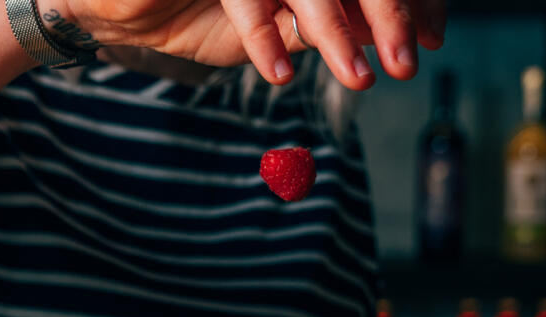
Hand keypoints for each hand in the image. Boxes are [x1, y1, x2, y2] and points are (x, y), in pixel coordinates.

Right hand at [58, 0, 444, 88]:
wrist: (113, 5)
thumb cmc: (193, 10)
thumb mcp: (275, 26)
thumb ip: (327, 24)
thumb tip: (396, 36)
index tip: (432, 40)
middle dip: (390, 12)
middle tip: (409, 64)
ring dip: (337, 32)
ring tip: (360, 80)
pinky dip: (266, 36)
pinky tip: (280, 76)